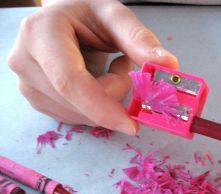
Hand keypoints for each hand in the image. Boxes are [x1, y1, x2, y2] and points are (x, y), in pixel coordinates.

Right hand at [8, 0, 177, 134]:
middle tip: (124, 67)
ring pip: (79, 115)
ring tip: (108, 68)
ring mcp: (27, 84)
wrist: (64, 20)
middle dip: (113, 96)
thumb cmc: (86, 15)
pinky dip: (96, 107)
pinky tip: (96, 81)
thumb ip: (139, 39)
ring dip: (106, 101)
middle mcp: (26, 61)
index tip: (132, 124)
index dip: (103, 108)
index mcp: (41, 34)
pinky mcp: (37, 99)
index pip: (70, 82)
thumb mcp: (114, 17)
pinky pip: (76, 118)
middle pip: (78, 102)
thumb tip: (168, 64)